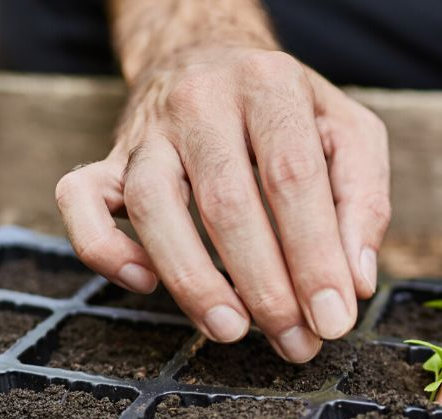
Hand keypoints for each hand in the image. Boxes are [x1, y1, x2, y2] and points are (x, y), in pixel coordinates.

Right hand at [56, 47, 389, 361]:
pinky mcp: (107, 158)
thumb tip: (355, 282)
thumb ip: (363, 202)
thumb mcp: (348, 134)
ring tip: (231, 330)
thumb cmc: (287, 110)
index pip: (292, 177)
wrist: (207, 54)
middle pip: (226, 201)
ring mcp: (146, 131)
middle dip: (265, 286)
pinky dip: (104, 249)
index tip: (334, 318)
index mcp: (269, 85)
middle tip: (295, 342)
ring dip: (192, 280)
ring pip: (151, 205)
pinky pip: (79, 200)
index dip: (314, 256)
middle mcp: (201, 100)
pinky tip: (145, 284)